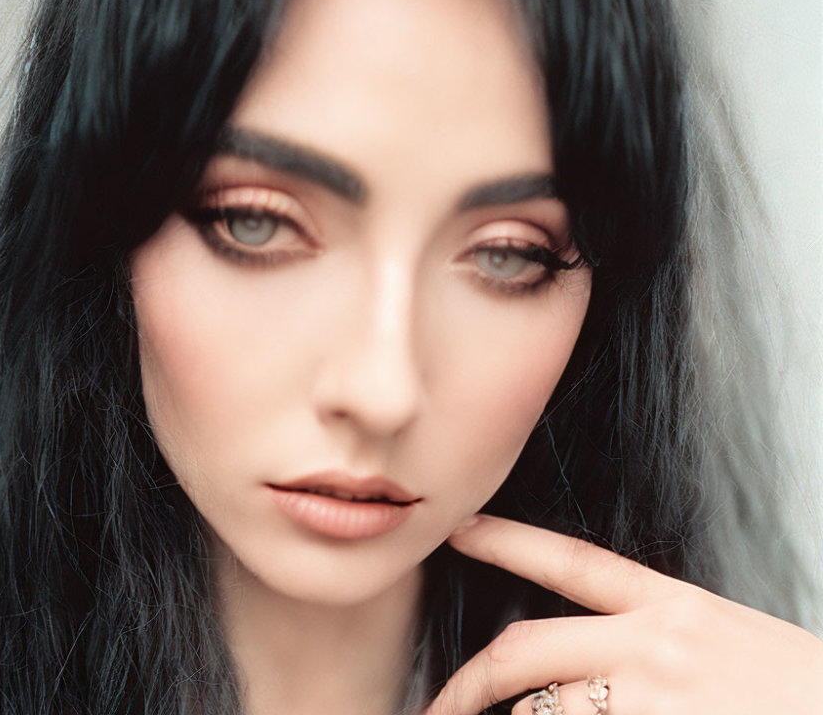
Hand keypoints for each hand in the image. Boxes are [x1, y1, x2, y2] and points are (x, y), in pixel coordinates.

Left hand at [425, 514, 822, 714]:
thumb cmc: (802, 693)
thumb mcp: (734, 642)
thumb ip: (666, 636)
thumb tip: (599, 653)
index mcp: (675, 608)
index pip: (571, 561)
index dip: (505, 541)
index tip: (459, 528)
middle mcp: (654, 646)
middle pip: (527, 649)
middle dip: (469, 681)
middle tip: (439, 705)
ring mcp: (653, 700)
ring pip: (544, 711)